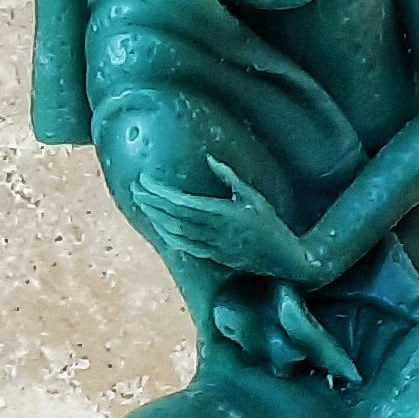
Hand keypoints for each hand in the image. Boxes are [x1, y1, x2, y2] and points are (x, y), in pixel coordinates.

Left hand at [133, 158, 323, 282]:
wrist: (283, 258)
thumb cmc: (270, 225)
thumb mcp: (254, 197)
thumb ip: (230, 178)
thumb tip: (209, 159)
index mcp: (224, 212)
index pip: (182, 201)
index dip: (160, 191)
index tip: (145, 179)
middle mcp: (214, 230)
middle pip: (173, 216)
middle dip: (151, 202)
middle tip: (136, 189)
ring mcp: (212, 245)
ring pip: (175, 232)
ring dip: (156, 218)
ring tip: (142, 204)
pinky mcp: (213, 256)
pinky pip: (184, 246)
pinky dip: (168, 236)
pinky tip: (159, 227)